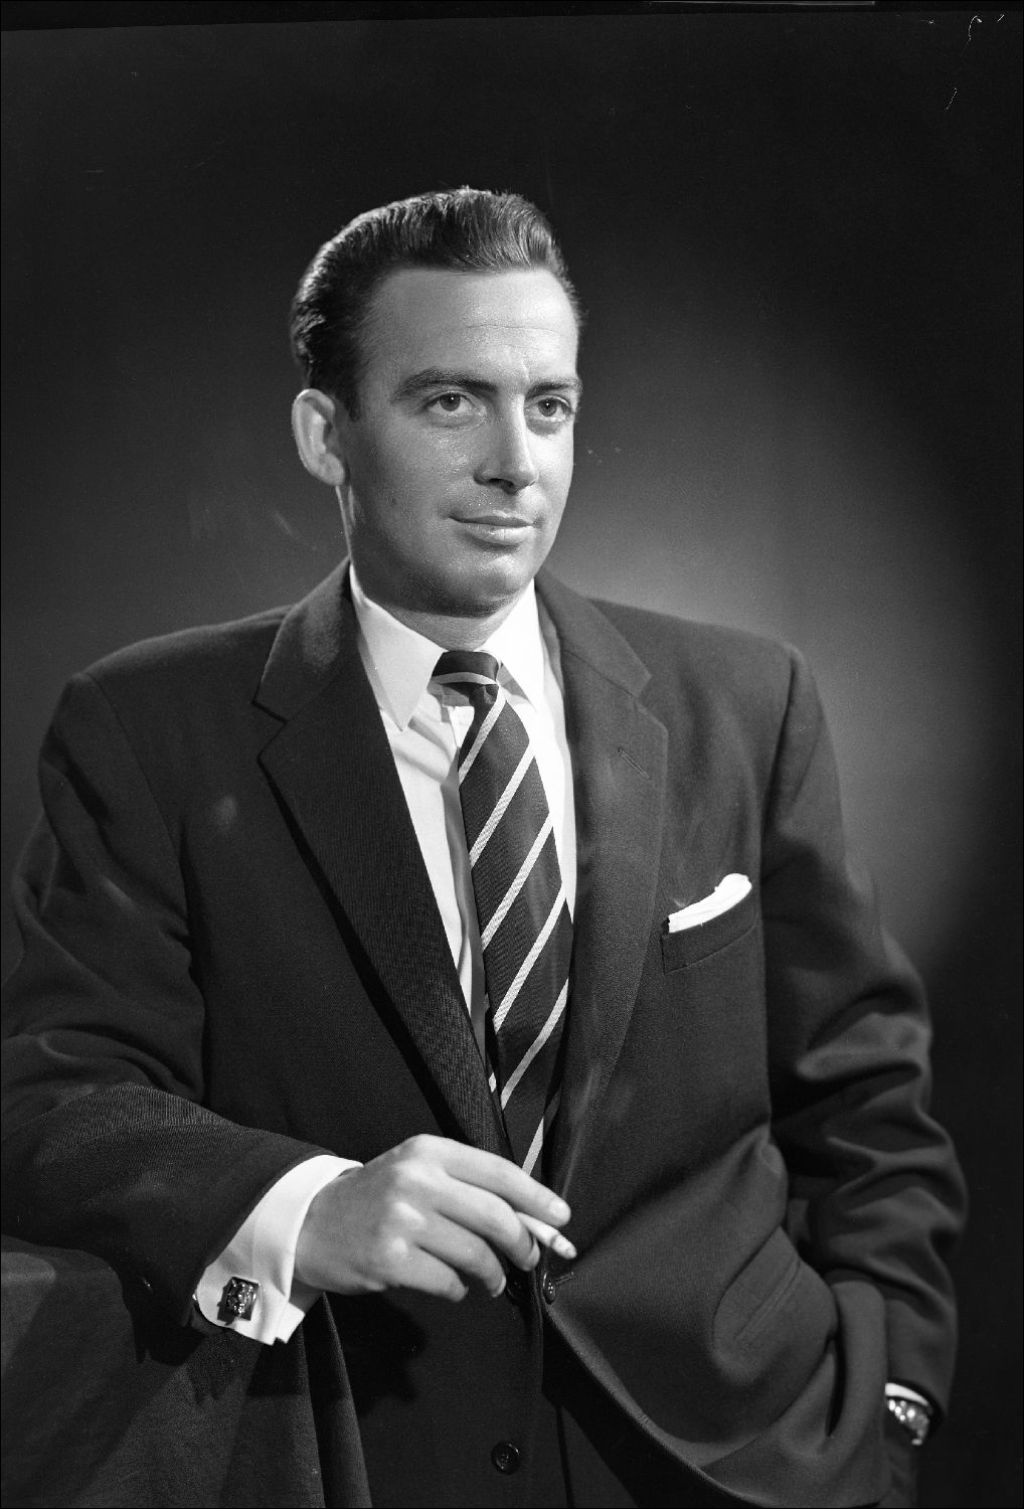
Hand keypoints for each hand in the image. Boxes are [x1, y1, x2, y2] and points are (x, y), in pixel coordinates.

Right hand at [294, 1134, 573, 1301]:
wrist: (312, 1221)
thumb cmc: (379, 1198)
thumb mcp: (419, 1173)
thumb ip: (468, 1187)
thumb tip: (533, 1218)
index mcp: (430, 1151)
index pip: (498, 1171)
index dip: (536, 1197)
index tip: (561, 1218)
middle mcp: (417, 1179)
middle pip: (495, 1215)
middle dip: (523, 1242)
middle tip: (529, 1258)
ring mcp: (402, 1220)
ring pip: (475, 1253)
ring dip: (493, 1273)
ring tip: (492, 1280)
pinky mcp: (390, 1259)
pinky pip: (448, 1281)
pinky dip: (460, 1289)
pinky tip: (454, 1285)